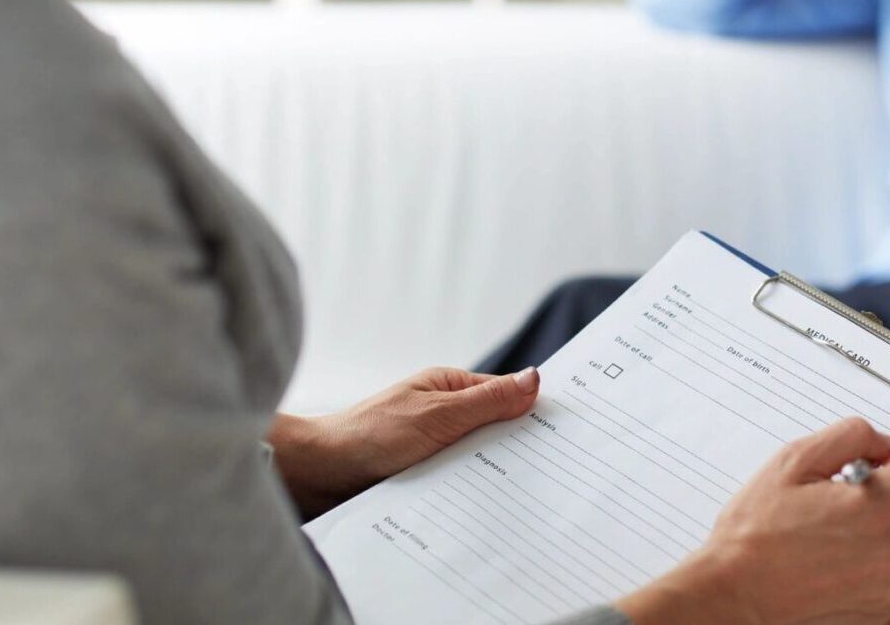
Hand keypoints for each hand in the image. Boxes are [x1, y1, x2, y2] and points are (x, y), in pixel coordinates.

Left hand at [269, 365, 540, 519]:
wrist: (319, 475)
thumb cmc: (369, 433)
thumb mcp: (437, 415)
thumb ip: (487, 401)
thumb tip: (535, 378)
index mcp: (451, 388)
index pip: (507, 396)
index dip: (536, 410)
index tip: (571, 429)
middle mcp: (446, 415)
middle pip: (498, 431)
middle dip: (521, 448)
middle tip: (557, 471)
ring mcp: (436, 447)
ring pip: (481, 462)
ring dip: (495, 476)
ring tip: (527, 496)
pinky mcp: (426, 478)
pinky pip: (461, 485)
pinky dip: (474, 494)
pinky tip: (490, 510)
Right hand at [616, 418, 889, 624]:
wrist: (737, 594)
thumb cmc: (757, 532)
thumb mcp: (794, 459)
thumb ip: (849, 436)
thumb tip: (883, 442)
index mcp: (880, 507)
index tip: (886, 456)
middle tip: (861, 484)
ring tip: (864, 518)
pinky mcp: (887, 607)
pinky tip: (853, 547)